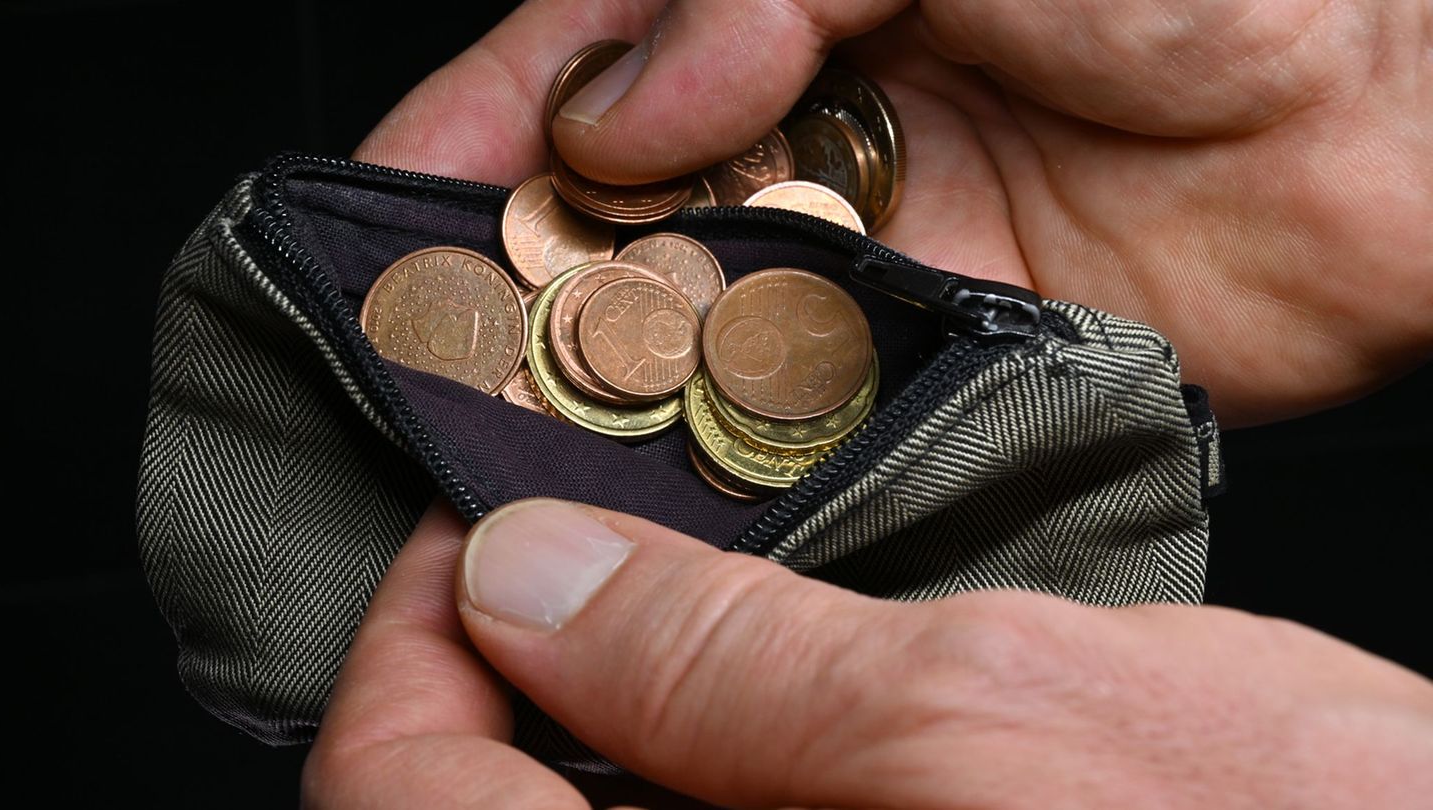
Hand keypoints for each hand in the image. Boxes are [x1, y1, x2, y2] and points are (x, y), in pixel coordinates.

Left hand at [304, 498, 1432, 806]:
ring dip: (604, 708)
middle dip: (496, 672)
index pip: (403, 803)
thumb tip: (528, 578)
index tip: (472, 523)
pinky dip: (698, 755)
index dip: (405, 648)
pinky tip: (770, 678)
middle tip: (566, 533)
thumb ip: (730, 665)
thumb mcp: (1008, 717)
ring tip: (671, 582)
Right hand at [354, 0, 1431, 426]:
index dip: (478, 126)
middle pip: (610, 206)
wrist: (1375, 118)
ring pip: (682, 317)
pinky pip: (793, 403)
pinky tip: (667, 464)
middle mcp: (800, 135)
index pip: (583, 62)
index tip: (389, 201)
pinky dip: (725, 435)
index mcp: (782, 9)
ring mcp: (853, 255)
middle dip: (515, 266)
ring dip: (607, 365)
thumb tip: (627, 108)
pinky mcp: (921, 359)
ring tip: (519, 417)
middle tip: (428, 334)